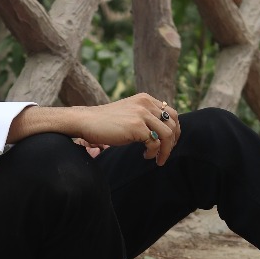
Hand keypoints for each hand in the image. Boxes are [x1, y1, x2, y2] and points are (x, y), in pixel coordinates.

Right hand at [7, 94, 180, 163]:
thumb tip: (159, 134)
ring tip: (156, 159)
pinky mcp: (137, 126)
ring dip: (165, 150)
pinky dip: (154, 152)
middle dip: (173, 141)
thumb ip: (144, 118)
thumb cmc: (104, 123)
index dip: (174, 130)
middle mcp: (146, 103)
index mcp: (145, 99)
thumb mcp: (128, 115)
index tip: (168, 144)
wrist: (85, 121)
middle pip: (173, 123)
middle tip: (165, 153)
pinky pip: (155, 142)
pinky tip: (145, 156)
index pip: (171, 113)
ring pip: (168, 134)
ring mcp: (142, 114)